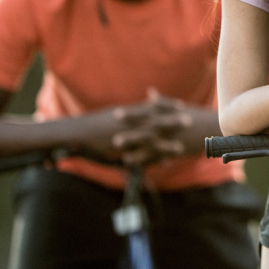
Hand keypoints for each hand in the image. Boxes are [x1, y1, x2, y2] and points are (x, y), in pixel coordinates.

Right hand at [76, 90, 193, 165]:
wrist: (78, 132)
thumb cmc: (95, 122)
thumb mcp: (115, 113)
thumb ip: (131, 111)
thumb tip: (141, 107)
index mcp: (129, 113)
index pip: (151, 107)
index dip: (167, 106)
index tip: (181, 105)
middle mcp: (129, 123)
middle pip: (155, 120)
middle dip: (172, 121)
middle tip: (190, 120)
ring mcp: (125, 136)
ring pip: (149, 139)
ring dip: (165, 143)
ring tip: (181, 147)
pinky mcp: (120, 148)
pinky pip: (139, 154)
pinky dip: (151, 159)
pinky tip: (163, 164)